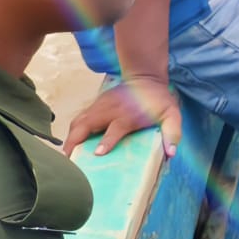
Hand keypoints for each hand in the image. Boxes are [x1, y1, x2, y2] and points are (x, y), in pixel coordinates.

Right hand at [63, 75, 181, 158]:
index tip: (98, 154)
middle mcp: (109, 111)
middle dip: (75, 141)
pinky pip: (79, 119)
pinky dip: (73, 131)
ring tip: (66, 155)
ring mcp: (100, 106)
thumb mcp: (171, 114)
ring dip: (71, 138)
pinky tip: (71, 143)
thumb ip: (172, 131)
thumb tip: (171, 153)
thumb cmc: (158, 101)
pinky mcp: (95, 105)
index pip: (114, 129)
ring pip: (78, 121)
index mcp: (126, 115)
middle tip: (69, 161)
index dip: (106, 141)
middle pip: (86, 124)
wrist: (146, 78)